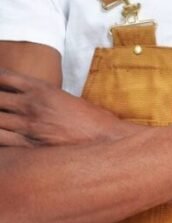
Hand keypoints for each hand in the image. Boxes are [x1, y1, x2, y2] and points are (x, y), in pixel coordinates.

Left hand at [0, 69, 137, 147]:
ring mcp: (30, 126)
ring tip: (2, 124)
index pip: (3, 76)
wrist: (110, 140)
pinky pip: (2, 141)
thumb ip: (48, 98)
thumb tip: (34, 101)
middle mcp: (31, 105)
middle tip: (1, 109)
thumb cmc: (96, 122)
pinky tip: (3, 141)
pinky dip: (0, 140)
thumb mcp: (69, 100)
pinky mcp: (32, 146)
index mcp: (41, 89)